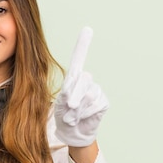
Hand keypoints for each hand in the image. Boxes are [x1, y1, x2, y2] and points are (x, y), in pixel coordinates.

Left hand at [54, 27, 108, 146]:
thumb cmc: (63, 116)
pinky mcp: (103, 101)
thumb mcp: (59, 104)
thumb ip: (66, 95)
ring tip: (72, 116)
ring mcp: (96, 90)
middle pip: (83, 79)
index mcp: (73, 78)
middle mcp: (86, 81)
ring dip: (77, 109)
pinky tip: (82, 118)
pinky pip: (94, 104)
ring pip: (88, 94)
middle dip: (74, 94)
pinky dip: (85, 114)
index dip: (83, 45)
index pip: (79, 58)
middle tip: (69, 106)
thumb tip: (76, 94)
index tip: (88, 29)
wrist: (73, 133)